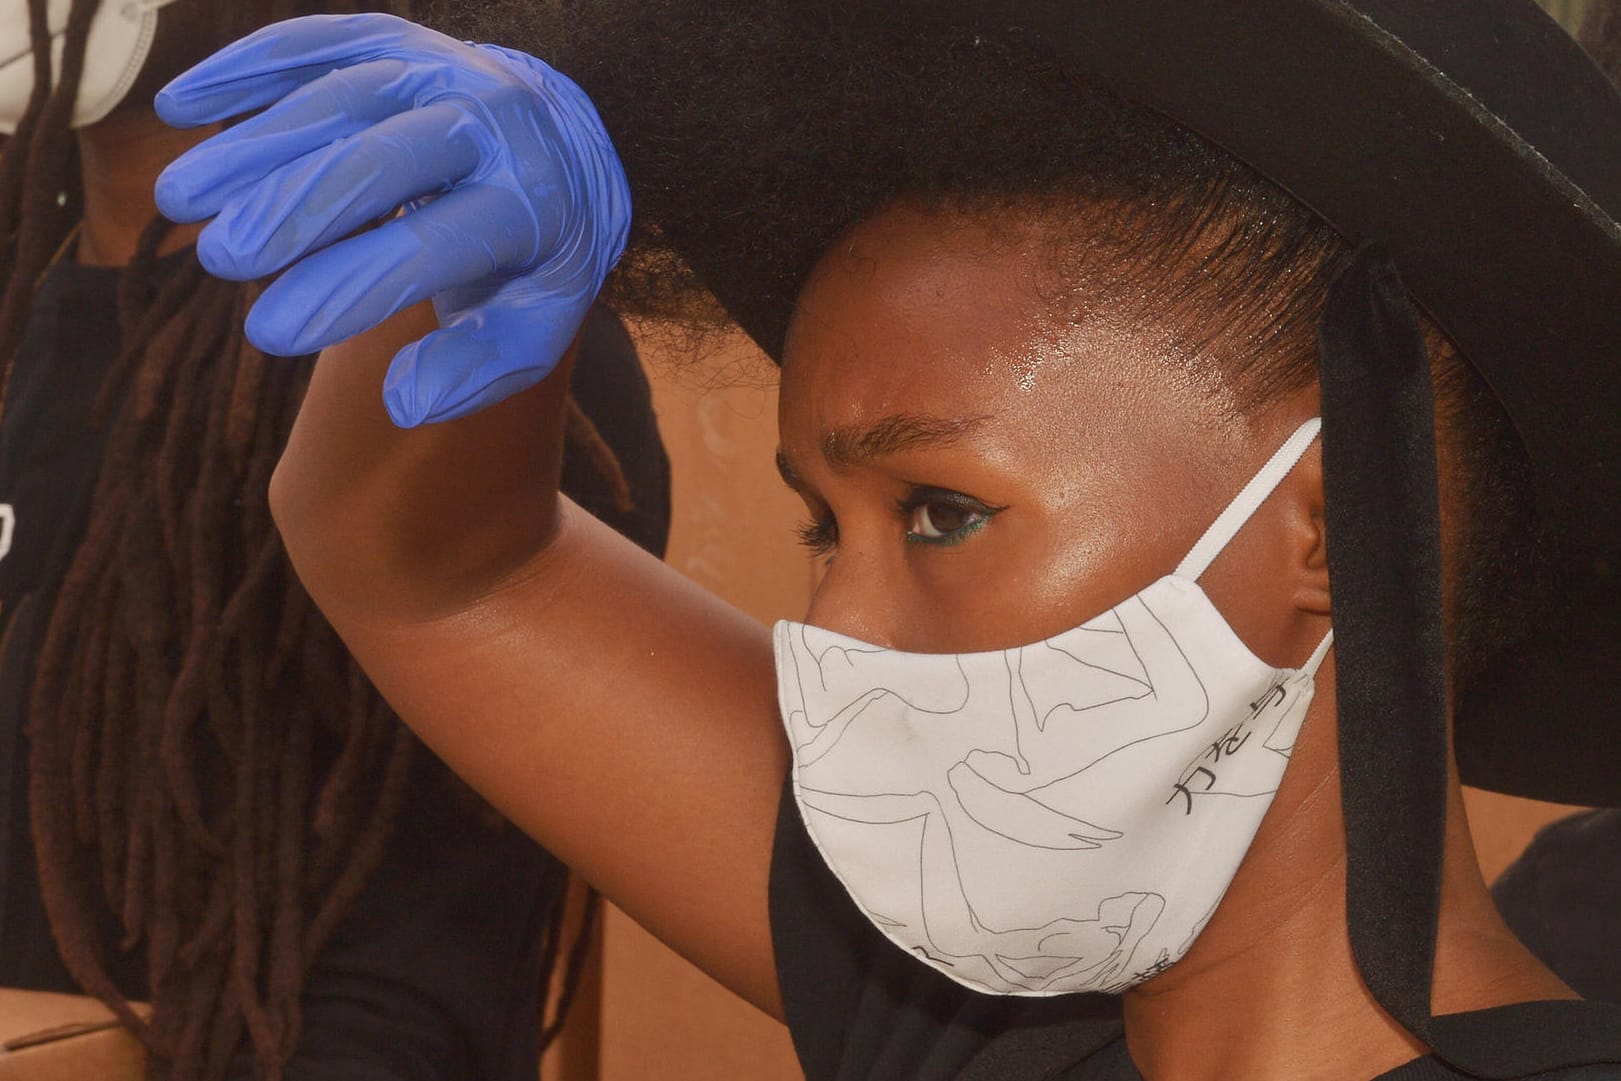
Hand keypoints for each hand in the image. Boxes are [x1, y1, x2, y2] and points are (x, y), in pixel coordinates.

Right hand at [154, 13, 629, 426]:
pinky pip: (319, 42)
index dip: (349, 288)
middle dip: (295, 207)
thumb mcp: (532, 325)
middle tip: (221, 259)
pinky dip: (248, 67)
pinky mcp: (395, 41)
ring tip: (180, 199)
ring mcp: (444, 70)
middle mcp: (494, 124)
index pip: (434, 248)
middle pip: (385, 159)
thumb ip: (476, 369)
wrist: (561, 153)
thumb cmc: (530, 259)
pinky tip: (182, 107)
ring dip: (254, 142)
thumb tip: (405, 405)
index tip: (270, 335)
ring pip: (342, 95)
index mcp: (533, 204)